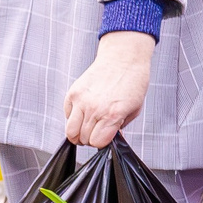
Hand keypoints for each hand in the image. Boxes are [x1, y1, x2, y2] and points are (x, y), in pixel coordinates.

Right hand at [65, 31, 153, 146]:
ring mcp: (81, 101)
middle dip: (90, 138)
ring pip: (70, 131)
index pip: (97, 143)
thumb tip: (109, 139)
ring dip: (78, 133)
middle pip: (83, 138)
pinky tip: (85, 111)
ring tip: (88, 126)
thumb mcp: (134, 109)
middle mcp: (95, 109)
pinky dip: (74, 118)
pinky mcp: (72, 93)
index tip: (105, 138)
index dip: (101, 143)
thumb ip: (120, 127)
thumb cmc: (133, 83)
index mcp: (113, 114)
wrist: (124, 59)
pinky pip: (67, 116)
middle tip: (98, 130)